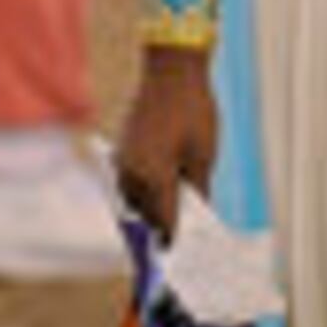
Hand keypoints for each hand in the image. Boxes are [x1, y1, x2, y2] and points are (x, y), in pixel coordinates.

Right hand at [112, 51, 220, 238]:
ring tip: (172, 214)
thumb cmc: (193, 110)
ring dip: (150, 207)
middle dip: (161, 225)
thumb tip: (198, 215)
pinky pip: (130, 178)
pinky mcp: (123, 146)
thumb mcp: (204, 154)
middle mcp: (132, 172)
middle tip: (179, 239)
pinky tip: (162, 187)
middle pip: (146, 212)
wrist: (170, 69)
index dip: (173, 240)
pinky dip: (143, 187)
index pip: (164, 220)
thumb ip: (198, 189)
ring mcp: (124, 158)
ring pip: (134, 196)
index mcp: (154, 177)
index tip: (180, 257)